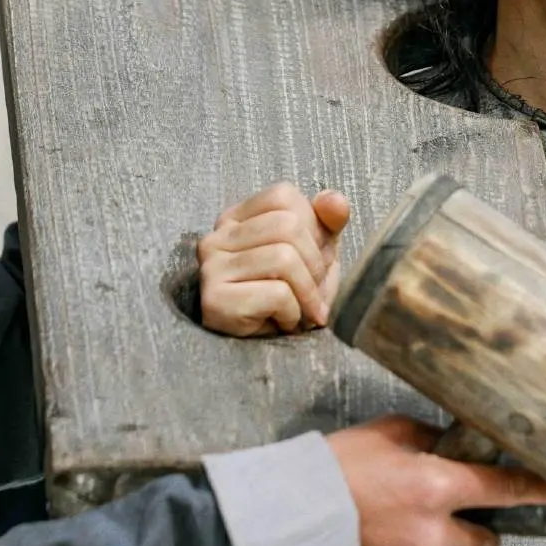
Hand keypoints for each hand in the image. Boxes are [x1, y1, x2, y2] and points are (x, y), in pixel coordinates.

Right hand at [197, 183, 349, 335]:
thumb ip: (328, 221)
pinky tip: (280, 323)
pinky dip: (292, 313)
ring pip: (283, 259)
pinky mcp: (215, 300)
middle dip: (314, 265)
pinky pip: (276, 294)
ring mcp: (210, 268)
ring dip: (305, 294)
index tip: (312, 258)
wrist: (267, 349)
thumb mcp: (316, 251)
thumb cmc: (291, 293)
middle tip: (312, 293)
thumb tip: (335, 201)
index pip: (283, 197)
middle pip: (287, 226)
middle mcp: (216, 237)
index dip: (311, 226)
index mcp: (236, 218)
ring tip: (299, 310)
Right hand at [326, 416, 545, 545]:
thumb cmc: (328, 474)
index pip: (504, 488)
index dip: (535, 489)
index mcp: (437, 486)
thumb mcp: (381, 435)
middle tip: (443, 519)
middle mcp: (436, 534)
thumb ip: (426, 439)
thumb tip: (450, 444)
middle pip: (486, 544)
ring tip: (394, 538)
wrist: (280, 530)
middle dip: (475, 532)